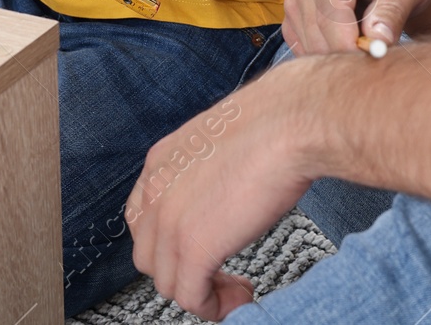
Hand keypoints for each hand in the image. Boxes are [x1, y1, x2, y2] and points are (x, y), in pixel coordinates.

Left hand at [127, 59, 321, 319]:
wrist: (289, 124)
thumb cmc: (274, 123)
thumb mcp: (222, 142)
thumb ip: (209, 170)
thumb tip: (226, 191)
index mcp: (160, 161)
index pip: (141, 218)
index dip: (167, 242)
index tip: (198, 248)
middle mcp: (156, 190)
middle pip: (148, 255)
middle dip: (181, 270)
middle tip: (217, 271)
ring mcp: (170, 222)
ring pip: (167, 282)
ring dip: (201, 292)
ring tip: (235, 287)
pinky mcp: (195, 248)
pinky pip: (191, 298)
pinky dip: (214, 307)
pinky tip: (242, 295)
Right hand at [283, 0, 430, 54]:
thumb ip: (392, 10)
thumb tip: (377, 43)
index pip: (330, 12)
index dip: (350, 45)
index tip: (376, 59)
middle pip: (316, 31)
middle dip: (348, 53)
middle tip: (381, 56)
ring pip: (309, 43)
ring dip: (340, 54)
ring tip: (371, 43)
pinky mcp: (295, 14)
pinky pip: (303, 46)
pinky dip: (328, 54)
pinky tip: (354, 41)